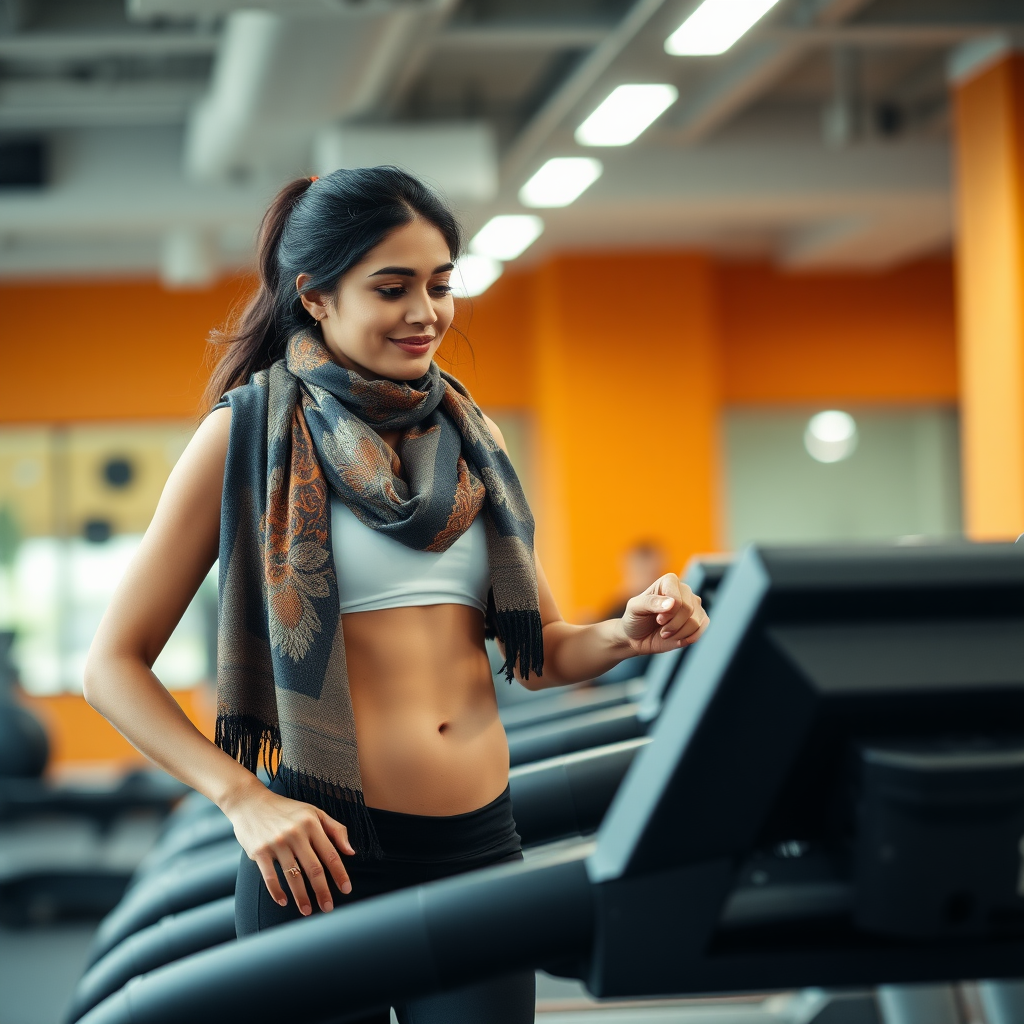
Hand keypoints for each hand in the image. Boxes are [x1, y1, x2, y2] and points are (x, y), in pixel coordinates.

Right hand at [225, 783, 355, 914]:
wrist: (251, 803)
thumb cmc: (287, 810)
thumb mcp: (314, 812)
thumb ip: (335, 829)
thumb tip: (351, 851)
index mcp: (312, 823)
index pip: (330, 853)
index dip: (340, 874)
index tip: (346, 889)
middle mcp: (295, 833)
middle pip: (313, 868)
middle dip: (323, 891)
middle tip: (328, 908)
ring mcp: (276, 842)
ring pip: (293, 876)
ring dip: (301, 897)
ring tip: (307, 911)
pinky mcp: (259, 851)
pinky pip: (270, 876)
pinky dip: (277, 891)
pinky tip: (283, 901)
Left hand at [618, 572, 708, 655]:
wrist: (637, 637)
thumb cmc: (635, 618)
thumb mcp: (635, 608)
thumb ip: (651, 602)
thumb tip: (673, 603)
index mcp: (669, 581)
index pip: (678, 597)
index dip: (668, 612)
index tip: (657, 619)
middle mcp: (684, 591)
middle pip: (688, 609)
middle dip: (672, 624)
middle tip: (660, 627)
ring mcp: (694, 606)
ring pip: (695, 622)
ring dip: (678, 633)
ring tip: (666, 633)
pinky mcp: (699, 620)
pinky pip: (701, 630)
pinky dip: (687, 638)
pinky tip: (676, 638)